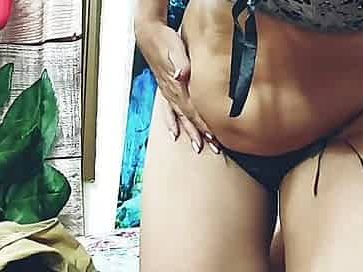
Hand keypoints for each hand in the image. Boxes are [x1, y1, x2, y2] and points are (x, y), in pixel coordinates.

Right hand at [135, 19, 219, 154]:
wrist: (148, 32)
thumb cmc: (165, 39)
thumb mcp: (175, 47)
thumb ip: (180, 62)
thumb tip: (182, 74)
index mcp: (177, 85)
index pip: (193, 109)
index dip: (203, 124)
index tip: (214, 137)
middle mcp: (171, 92)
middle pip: (188, 118)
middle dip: (201, 134)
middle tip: (213, 149)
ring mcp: (167, 92)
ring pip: (180, 117)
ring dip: (189, 133)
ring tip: (198, 147)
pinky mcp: (165, 89)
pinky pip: (168, 111)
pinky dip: (172, 123)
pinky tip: (174, 133)